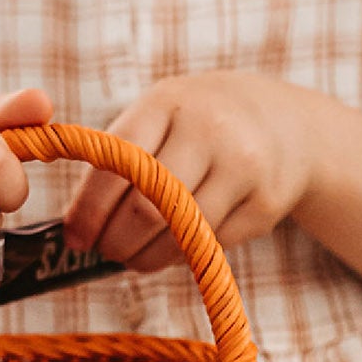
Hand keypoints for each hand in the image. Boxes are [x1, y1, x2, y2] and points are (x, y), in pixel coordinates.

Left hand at [62, 73, 322, 271]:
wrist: (285, 124)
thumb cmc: (200, 124)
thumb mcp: (161, 116)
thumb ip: (120, 157)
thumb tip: (77, 226)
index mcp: (168, 104)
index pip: (117, 164)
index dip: (89, 209)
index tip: (76, 237)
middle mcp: (210, 131)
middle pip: (147, 209)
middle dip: (115, 241)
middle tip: (104, 252)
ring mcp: (244, 168)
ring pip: (180, 236)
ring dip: (146, 257)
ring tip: (133, 257)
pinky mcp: (266, 204)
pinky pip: (210, 246)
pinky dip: (182, 256)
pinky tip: (174, 247)